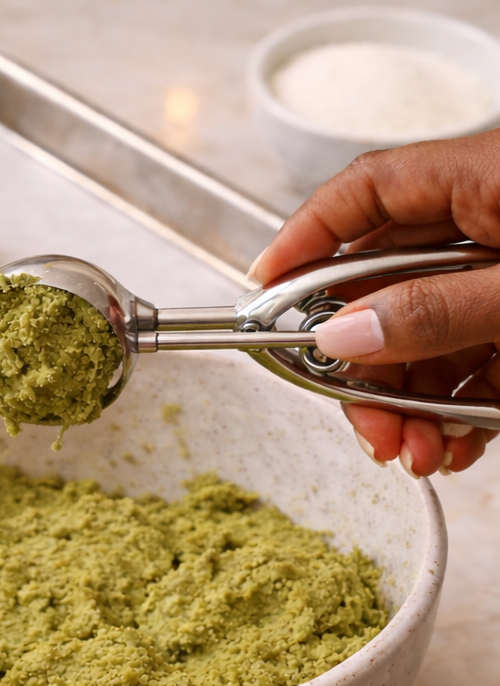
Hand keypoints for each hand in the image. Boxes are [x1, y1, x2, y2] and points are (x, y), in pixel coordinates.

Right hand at [251, 130, 499, 477]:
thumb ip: (436, 312)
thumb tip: (343, 337)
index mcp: (485, 180)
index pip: (366, 192)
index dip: (303, 238)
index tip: (260, 289)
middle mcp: (489, 223)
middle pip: (384, 287)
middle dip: (363, 367)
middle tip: (363, 421)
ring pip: (423, 339)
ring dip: (411, 407)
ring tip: (419, 454)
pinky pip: (471, 365)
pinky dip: (458, 412)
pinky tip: (456, 447)